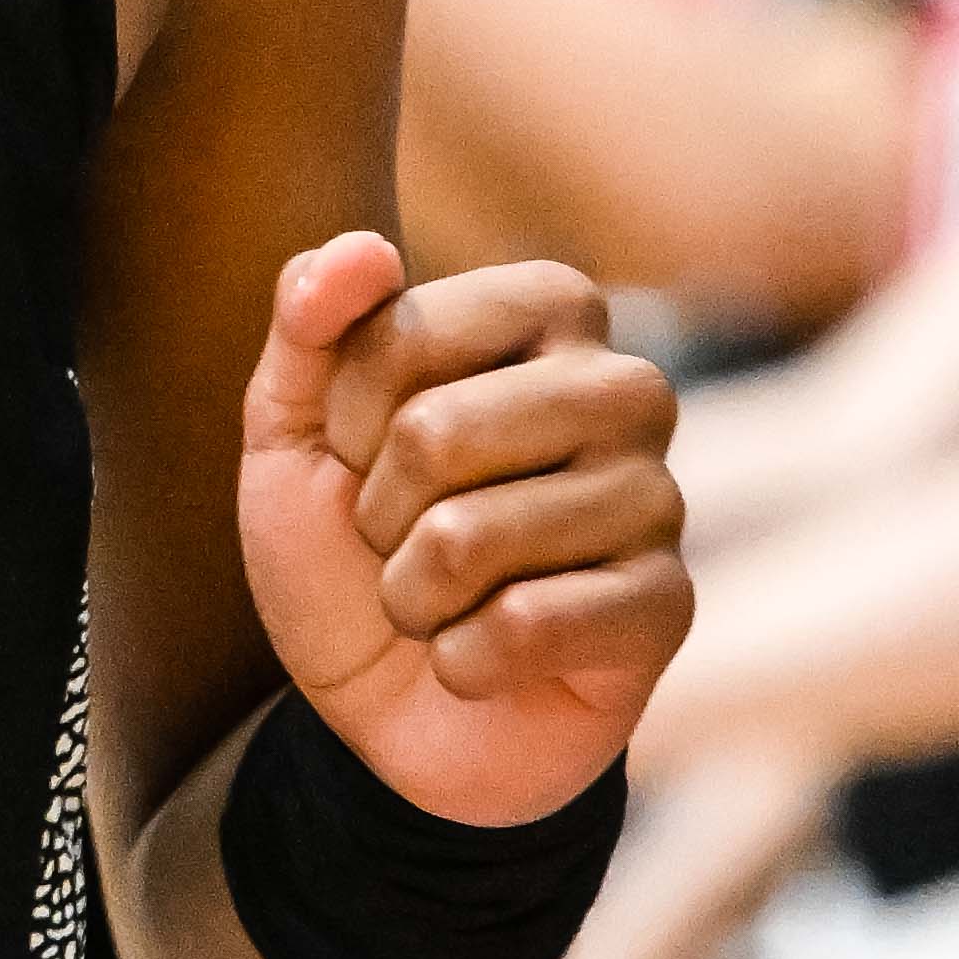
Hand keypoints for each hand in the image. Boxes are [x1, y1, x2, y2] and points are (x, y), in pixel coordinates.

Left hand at [239, 236, 688, 826]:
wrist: (388, 709)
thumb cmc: (351, 549)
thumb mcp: (292, 431)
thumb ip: (308, 324)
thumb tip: (362, 250)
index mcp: (548, 310)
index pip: (400, 332)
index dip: (345, 417)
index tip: (363, 457)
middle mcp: (626, 387)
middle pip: (436, 433)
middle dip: (378, 514)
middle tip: (404, 542)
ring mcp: (659, 498)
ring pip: (470, 539)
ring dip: (413, 596)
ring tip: (443, 600)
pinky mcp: (666, 607)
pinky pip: (520, 626)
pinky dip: (463, 659)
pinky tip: (485, 658)